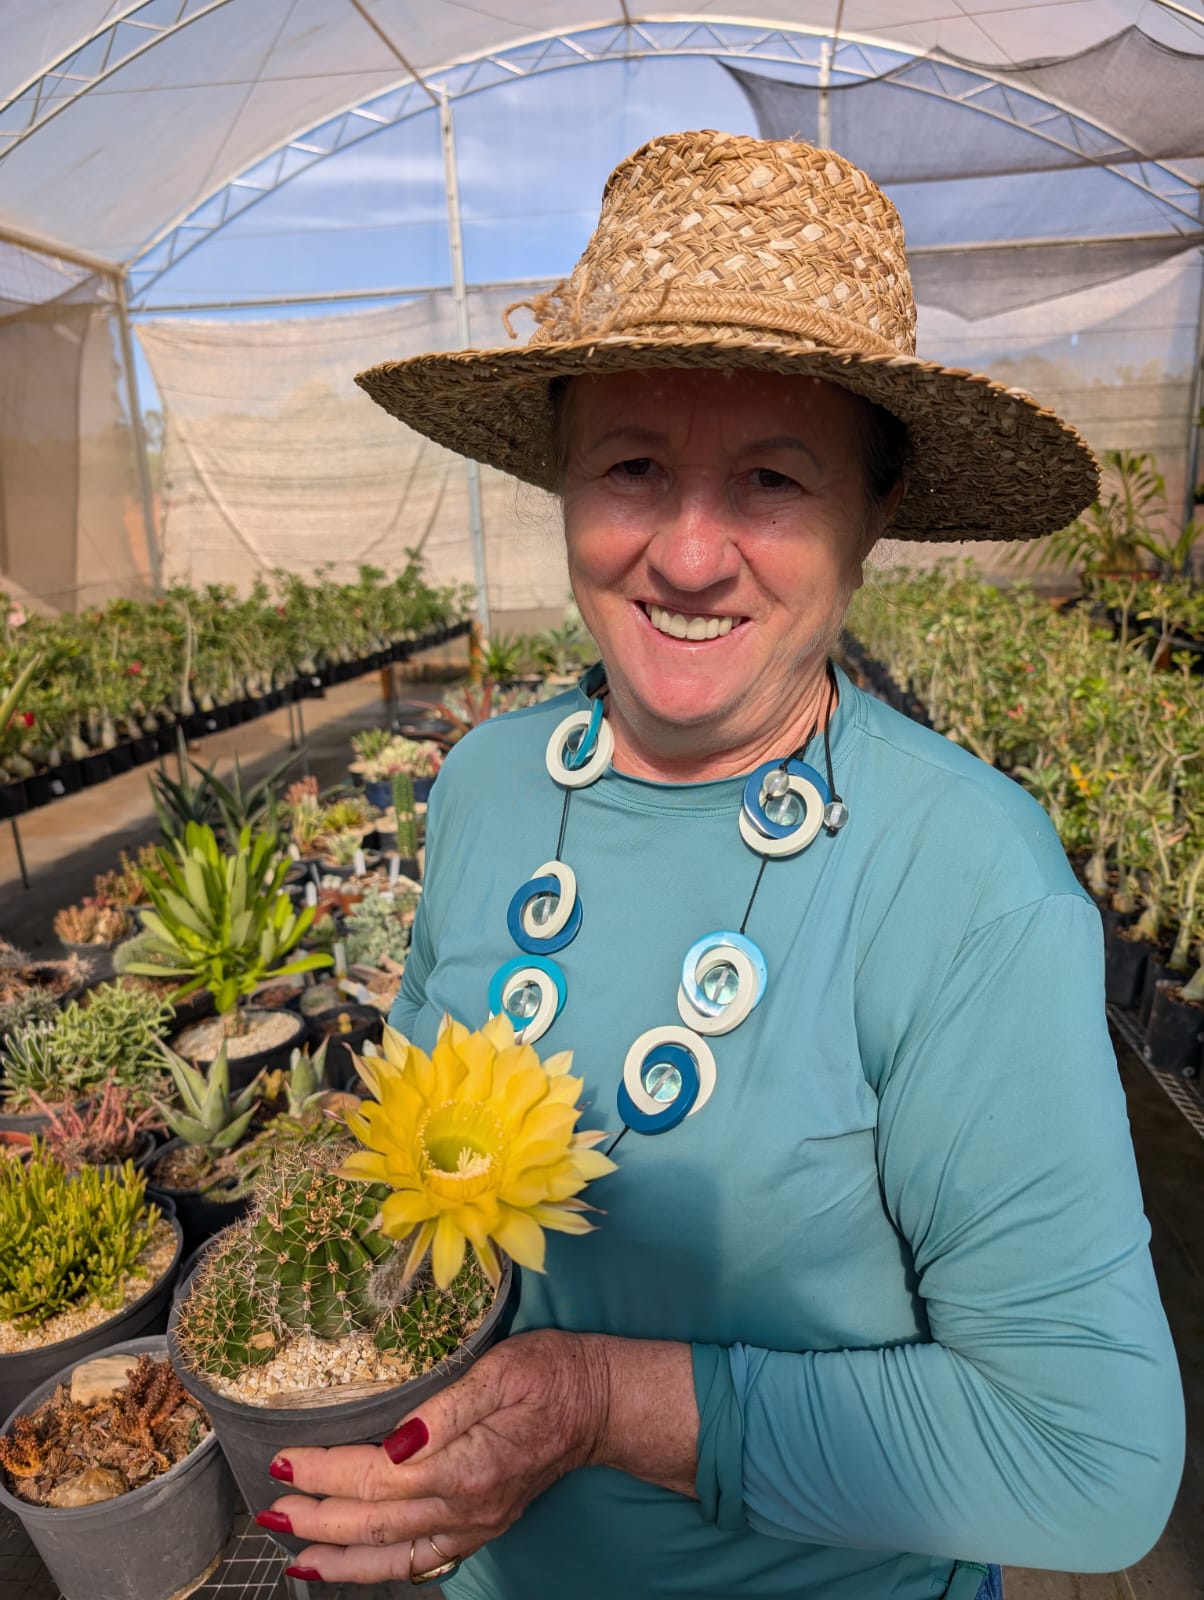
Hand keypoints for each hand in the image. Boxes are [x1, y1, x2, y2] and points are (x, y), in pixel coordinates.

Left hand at [262, 1328, 608, 1585]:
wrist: (600, 1404)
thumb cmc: (552, 1374)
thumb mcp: (501, 1368)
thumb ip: (447, 1407)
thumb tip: (398, 1440)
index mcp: (465, 1465)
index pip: (376, 1477)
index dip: (326, 1471)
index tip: (285, 1459)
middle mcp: (466, 1506)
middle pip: (374, 1523)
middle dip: (317, 1520)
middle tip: (272, 1510)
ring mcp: (474, 1523)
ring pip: (393, 1555)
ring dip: (340, 1559)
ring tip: (296, 1557)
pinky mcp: (481, 1526)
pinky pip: (423, 1561)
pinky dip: (382, 1569)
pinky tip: (357, 1566)